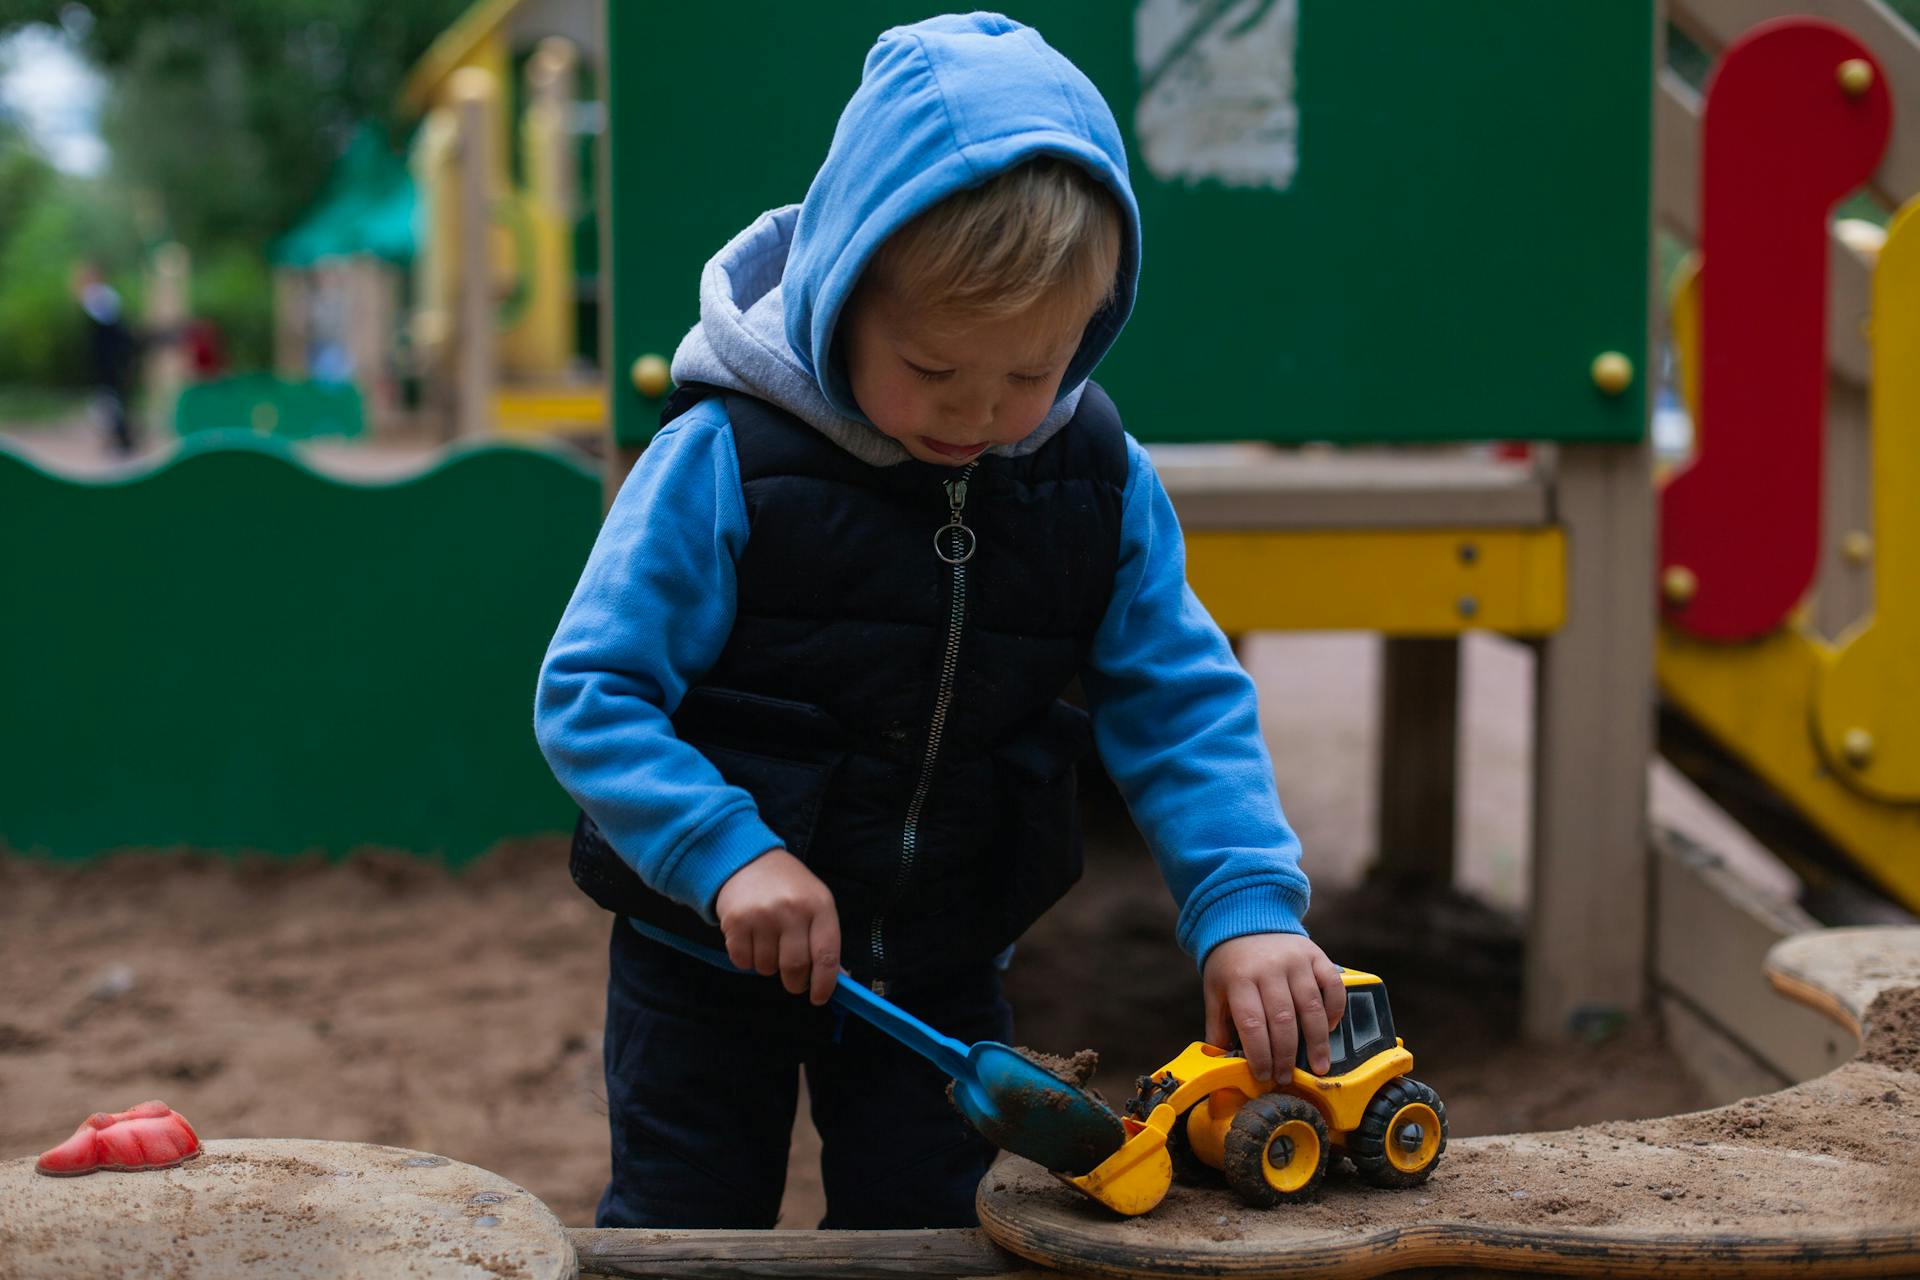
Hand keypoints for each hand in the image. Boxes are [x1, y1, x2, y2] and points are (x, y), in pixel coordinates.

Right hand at [714, 849, 839, 1004]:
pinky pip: (742, 961)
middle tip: (793, 979)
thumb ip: (826, 940)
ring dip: (769, 966)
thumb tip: (839, 980)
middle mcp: (791, 910)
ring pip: (767, 967)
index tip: (819, 997)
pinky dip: (747, 960)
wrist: (747, 859)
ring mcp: (762, 915)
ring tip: (769, 944)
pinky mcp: (735, 921)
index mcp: (819, 905)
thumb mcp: (815, 903)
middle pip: (795, 967)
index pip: (826, 956)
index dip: (824, 984)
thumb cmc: (788, 886)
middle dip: (795, 982)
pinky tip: (751, 939)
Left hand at [1202, 933, 1346, 1079]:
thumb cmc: (1231, 964)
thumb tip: (1220, 1061)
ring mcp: (1295, 961)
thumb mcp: (1215, 990)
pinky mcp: (1316, 955)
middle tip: (1287, 1078)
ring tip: (1318, 1066)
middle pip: (1283, 1020)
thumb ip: (1218, 1025)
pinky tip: (1330, 1029)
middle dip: (1286, 1055)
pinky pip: (1332, 986)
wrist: (1248, 920)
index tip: (1263, 1075)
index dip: (1259, 1054)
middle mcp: (1269, 968)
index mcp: (1239, 979)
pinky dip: (1335, 1010)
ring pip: (1311, 1007)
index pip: (1252, 1024)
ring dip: (1317, 1042)